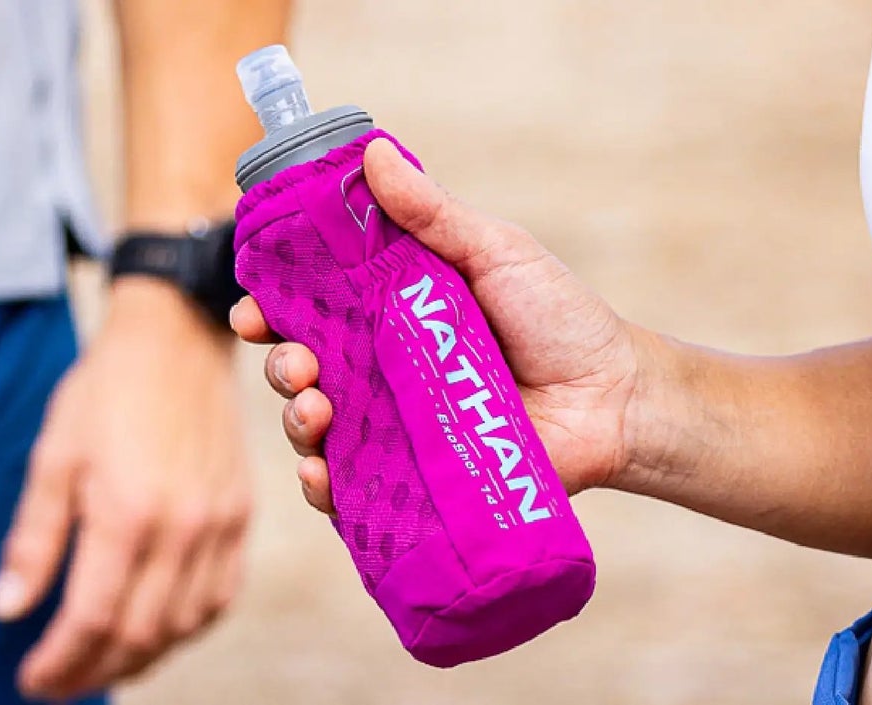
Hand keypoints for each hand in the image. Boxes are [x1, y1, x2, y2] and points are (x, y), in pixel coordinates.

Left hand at [0, 279, 248, 699]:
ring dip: (139, 659)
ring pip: (183, 626)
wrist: (176, 338)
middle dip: (93, 672)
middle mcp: (181, 528)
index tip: (30, 681)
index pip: (92, 619)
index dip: (59, 662)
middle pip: (139, 635)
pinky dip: (185, 628)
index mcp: (126, 512)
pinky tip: (154, 631)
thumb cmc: (104, 392)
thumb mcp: (52, 457)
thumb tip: (7, 610)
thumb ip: (33, 541)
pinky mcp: (241, 517)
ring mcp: (220, 525)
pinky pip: (219, 598)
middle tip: (57, 683)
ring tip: (99, 665)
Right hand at [229, 140, 650, 514]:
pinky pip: (351, 489)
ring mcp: (394, 426)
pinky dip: (323, 486)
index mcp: (390, 309)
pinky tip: (322, 473)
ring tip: (317, 411)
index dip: (272, 306)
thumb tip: (371, 153)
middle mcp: (382, 368)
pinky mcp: (414, 478)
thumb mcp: (494, 252)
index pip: (311, 306)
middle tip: (299, 363)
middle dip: (281, 365)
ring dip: (297, 420)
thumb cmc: (561, 319)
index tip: (257, 306)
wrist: (614, 399)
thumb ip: (431, 213)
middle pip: (301, 367)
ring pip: (316, 427)